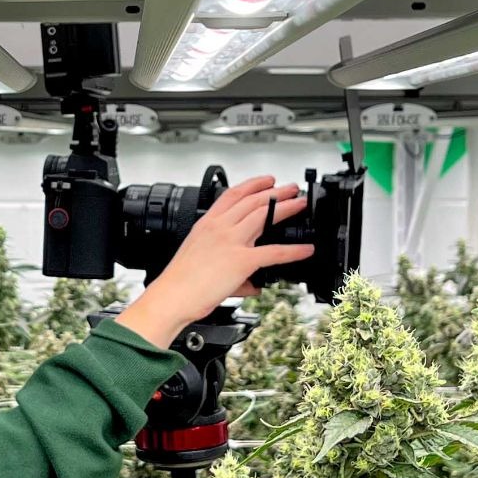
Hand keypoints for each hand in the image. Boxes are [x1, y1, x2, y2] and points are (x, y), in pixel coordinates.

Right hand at [115, 176, 314, 347]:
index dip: (253, 184)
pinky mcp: (242, 261)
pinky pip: (274, 252)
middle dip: (276, 191)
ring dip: (286, 207)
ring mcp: (231, 242)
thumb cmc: (179, 282)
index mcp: (206, 224)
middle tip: (291, 189)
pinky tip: (305, 250)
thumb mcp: (198, 260)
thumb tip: (251, 284)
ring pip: (264, 215)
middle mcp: (219, 228)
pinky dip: (294, 250)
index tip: (267, 181)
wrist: (171, 296)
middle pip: (253, 201)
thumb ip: (226, 265)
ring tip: (300, 204)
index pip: (233, 194)